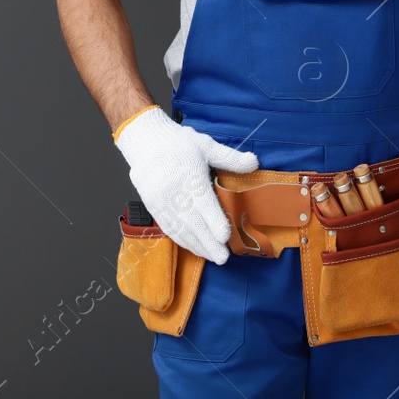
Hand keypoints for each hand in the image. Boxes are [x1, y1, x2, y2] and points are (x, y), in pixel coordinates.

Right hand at [114, 106, 258, 264]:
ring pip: (180, 228)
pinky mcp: (153, 205)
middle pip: (193, 222)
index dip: (214, 222)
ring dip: (196, 245)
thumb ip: (230, 157)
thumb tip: (254, 162)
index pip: (204, 204)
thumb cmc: (177, 142)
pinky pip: (168, 227)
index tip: (225, 237)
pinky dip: (181, 239)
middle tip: (223, 258)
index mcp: (190, 176)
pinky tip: (192, 246)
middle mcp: (175, 191)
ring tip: (210, 257)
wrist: (145, 139)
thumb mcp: (206, 144)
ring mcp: (162, 200)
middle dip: (208, 242)